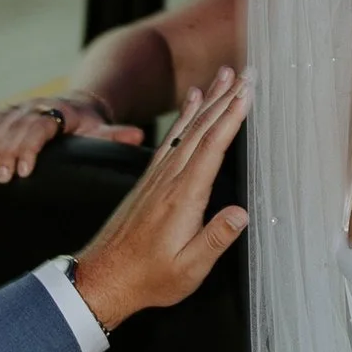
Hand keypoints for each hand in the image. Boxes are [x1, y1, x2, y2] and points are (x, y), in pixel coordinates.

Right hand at [0, 95, 140, 180]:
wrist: (80, 105)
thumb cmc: (91, 126)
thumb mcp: (104, 130)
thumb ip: (116, 135)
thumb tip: (136, 135)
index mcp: (61, 111)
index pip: (41, 127)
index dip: (30, 147)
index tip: (24, 170)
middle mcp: (39, 105)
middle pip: (18, 126)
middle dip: (8, 151)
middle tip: (1, 177)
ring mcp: (24, 107)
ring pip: (4, 120)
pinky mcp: (13, 111)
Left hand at [69, 71, 250, 331]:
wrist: (104, 278)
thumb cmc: (149, 277)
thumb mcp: (188, 269)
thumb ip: (215, 239)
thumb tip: (242, 213)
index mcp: (182, 198)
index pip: (211, 148)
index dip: (231, 119)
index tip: (248, 93)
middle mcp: (169, 180)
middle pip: (201, 129)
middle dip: (225, 98)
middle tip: (246, 72)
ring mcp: (157, 177)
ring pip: (187, 129)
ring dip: (208, 100)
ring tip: (224, 75)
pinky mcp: (150, 180)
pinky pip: (171, 139)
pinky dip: (185, 116)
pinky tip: (192, 102)